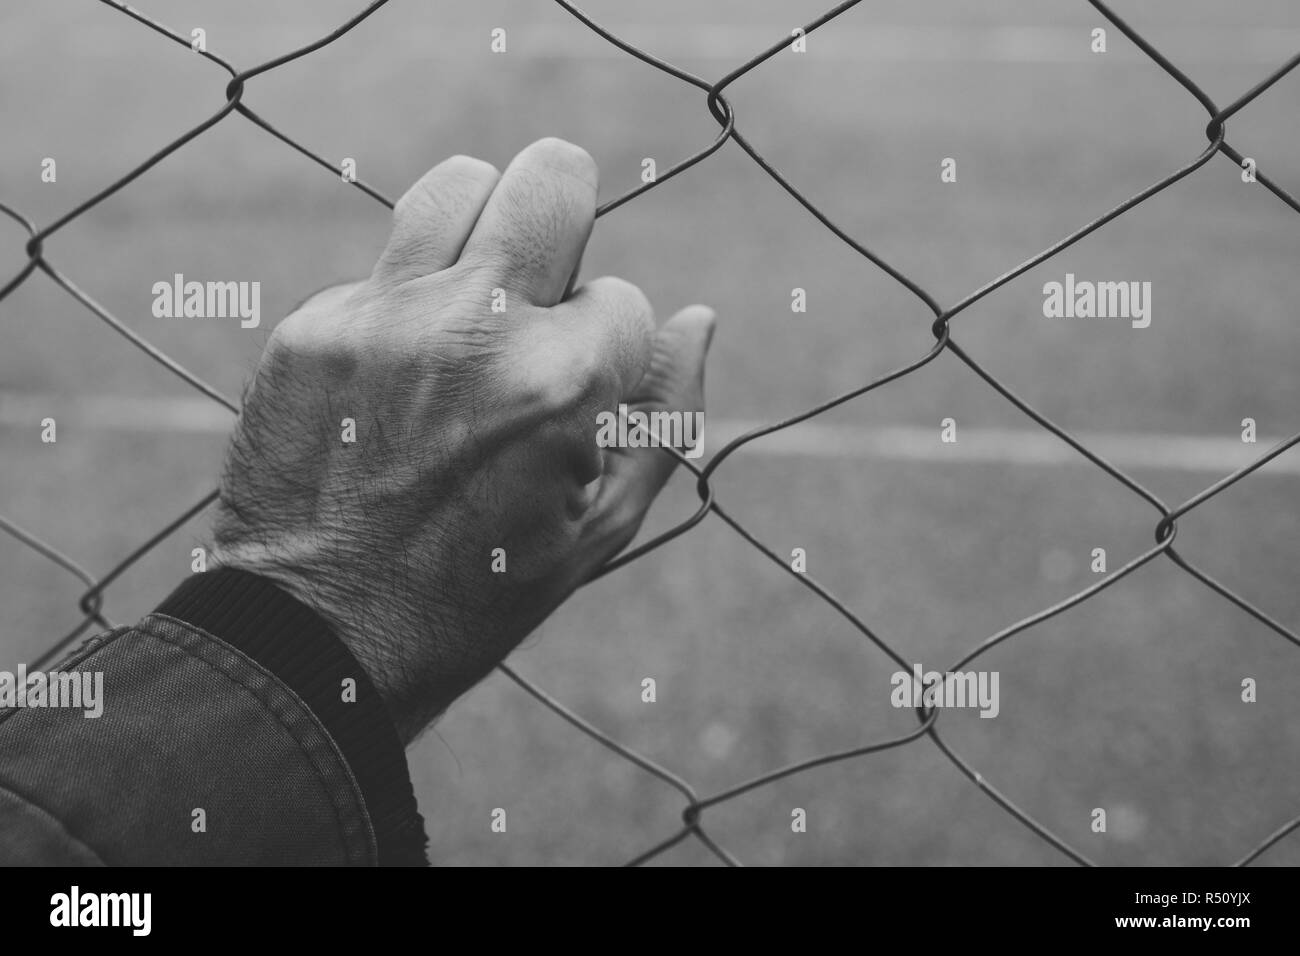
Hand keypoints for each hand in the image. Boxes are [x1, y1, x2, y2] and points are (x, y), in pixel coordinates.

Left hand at [209, 138, 714, 741]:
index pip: (624, 296)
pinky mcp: (314, 326)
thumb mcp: (601, 529)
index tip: (580, 392)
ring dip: (486, 226)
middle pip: (551, 177)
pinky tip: (402, 369)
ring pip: (458, 183)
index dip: (613, 344)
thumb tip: (700, 317)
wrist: (321, 636)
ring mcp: (385, 318)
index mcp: (562, 383)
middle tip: (551, 269)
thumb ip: (666, 414)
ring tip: (480, 289)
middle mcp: (475, 328)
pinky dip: (410, 299)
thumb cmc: (481, 592)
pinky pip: (384, 265)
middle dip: (570, 213)